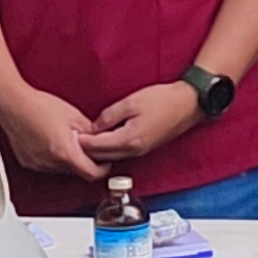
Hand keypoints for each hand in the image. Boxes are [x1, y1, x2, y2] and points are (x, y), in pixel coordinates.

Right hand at [0, 83, 105, 181]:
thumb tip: (100, 139)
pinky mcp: (28, 163)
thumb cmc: (38, 106)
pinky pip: (47, 166)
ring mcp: (38, 164)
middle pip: (77, 171)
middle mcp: (50, 163)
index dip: (102, 168)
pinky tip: (52, 141)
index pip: (92, 174)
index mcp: (64, 152)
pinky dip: (53, 158)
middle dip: (84, 160)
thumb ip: (90, 132)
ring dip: (68, 159)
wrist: (13, 103)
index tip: (105, 161)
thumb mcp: (74, 115)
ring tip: (65, 139)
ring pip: (62, 170)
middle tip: (86, 145)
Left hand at [83, 82, 205, 164]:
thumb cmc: (163, 100)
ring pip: (111, 157)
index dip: (82, 141)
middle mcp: (134, 151)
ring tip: (84, 140)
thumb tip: (94, 127)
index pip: (97, 146)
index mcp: (129, 140)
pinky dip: (109, 148)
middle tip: (71, 140)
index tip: (69, 135)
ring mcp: (140, 152)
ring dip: (97, 150)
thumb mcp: (131, 102)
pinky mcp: (144, 148)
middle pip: (102, 157)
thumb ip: (110, 116)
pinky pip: (121, 152)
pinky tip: (103, 139)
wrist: (188, 104)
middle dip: (86, 149)